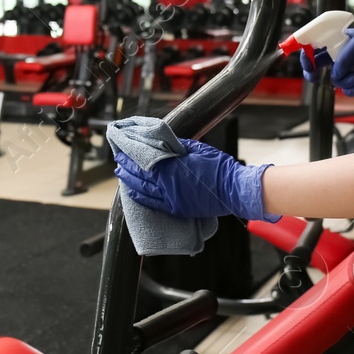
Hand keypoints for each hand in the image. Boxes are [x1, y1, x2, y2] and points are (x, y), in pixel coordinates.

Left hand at [113, 138, 277, 221]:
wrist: (234, 190)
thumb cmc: (219, 167)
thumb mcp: (197, 149)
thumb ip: (177, 147)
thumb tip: (163, 143)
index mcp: (171, 169)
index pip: (143, 162)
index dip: (131, 157)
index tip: (122, 151)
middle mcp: (167, 187)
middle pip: (140, 177)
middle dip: (126, 168)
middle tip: (118, 161)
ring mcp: (172, 200)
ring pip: (144, 191)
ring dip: (130, 182)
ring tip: (122, 175)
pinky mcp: (178, 209)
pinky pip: (154, 204)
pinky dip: (141, 198)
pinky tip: (135, 193)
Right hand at [300, 29, 353, 96]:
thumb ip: (343, 58)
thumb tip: (334, 74)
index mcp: (340, 40)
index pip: (317, 45)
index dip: (308, 54)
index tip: (307, 64)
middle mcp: (342, 54)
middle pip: (319, 64)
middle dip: (314, 72)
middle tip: (313, 77)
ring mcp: (350, 67)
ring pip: (334, 79)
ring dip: (342, 81)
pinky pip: (346, 88)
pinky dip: (350, 89)